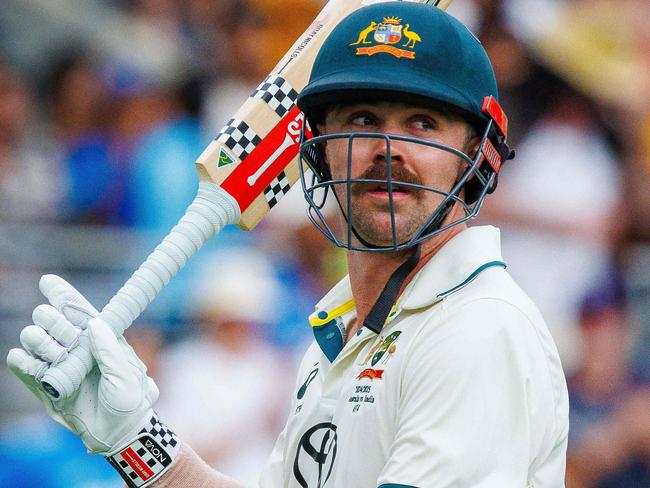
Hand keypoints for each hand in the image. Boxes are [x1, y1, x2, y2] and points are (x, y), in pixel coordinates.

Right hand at [6, 275, 158, 453]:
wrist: (118, 433)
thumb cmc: (129, 400)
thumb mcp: (125, 373)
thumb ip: (108, 348)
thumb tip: (94, 322)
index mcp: (99, 338)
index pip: (78, 310)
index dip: (62, 295)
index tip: (48, 282)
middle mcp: (76, 348)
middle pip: (51, 321)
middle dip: (51, 320)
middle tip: (63, 336)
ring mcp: (59, 365)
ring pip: (35, 340)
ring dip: (39, 341)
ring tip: (54, 353)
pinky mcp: (45, 386)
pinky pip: (25, 367)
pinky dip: (22, 361)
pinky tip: (26, 359)